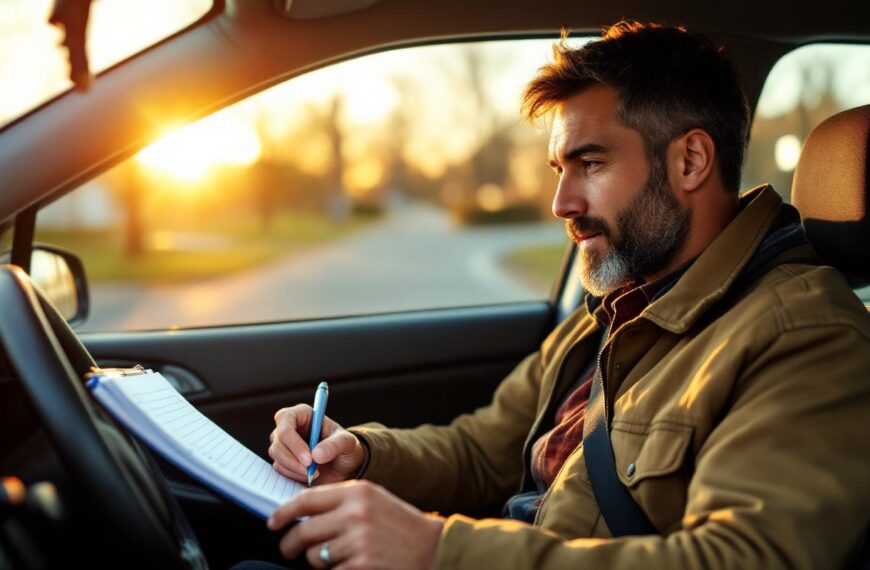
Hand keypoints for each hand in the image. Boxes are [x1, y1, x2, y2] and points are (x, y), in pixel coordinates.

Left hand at [268, 480, 443, 568]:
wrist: (432, 546)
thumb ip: (339, 501)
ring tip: (333, 557)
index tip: (272, 522)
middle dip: (290, 544)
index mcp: (356, 491)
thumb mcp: (371, 499)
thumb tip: (300, 513)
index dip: (283, 512)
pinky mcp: (362, 565)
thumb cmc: (398, 523)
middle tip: (288, 549)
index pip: (306, 499)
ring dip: (316, 560)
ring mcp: (359, 541)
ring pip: (315, 556)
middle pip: (304, 531)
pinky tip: (347, 565)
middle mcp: (356, 514)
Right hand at [270, 404, 365, 484]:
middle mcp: (289, 426)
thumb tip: (316, 455)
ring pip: (276, 456)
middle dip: (294, 460)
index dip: (294, 440)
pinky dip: (293, 475)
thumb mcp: (348, 443)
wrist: (344, 466)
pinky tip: (309, 476)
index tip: (309, 459)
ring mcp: (283, 444)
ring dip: (294, 469)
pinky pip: (278, 468)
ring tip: (316, 473)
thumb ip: (334, 445)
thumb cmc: (345, 447)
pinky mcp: (282, 460)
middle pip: (278, 441)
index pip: (285, 419)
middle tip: (314, 472)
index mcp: (303, 413)